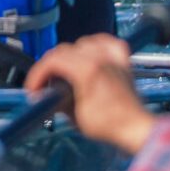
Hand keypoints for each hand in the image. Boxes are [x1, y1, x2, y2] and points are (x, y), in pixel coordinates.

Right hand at [25, 35, 155, 153]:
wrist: (137, 128)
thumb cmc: (107, 126)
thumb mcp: (75, 118)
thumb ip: (57, 101)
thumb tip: (43, 94)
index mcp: (85, 70)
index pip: (52, 61)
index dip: (37, 74)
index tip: (33, 90)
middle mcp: (98, 57)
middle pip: (64, 50)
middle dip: (50, 67)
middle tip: (46, 84)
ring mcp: (111, 57)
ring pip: (82, 43)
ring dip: (70, 55)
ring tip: (67, 71)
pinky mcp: (122, 60)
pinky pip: (106, 42)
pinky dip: (96, 44)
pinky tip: (91, 54)